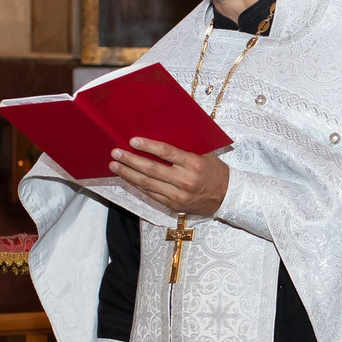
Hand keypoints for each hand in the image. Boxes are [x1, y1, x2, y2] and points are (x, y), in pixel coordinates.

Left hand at [111, 137, 230, 217]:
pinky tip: (128, 178)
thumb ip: (184, 147)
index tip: (132, 141)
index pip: (167, 153)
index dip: (148, 146)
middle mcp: (185, 180)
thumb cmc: (214, 171)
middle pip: (152, 169)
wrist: (227, 196)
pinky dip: (137, 185)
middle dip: (130, 161)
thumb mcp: (204, 155)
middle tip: (115, 153)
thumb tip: (159, 136)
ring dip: (128, 174)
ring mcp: (178, 195)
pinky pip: (151, 194)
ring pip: (148, 184)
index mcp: (194, 164)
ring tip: (114, 166)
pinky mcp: (174, 205)